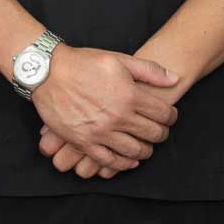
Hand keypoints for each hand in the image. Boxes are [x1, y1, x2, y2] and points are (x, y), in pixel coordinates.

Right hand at [32, 46, 178, 175]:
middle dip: (161, 134)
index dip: (171, 116)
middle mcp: (118, 117)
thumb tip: (174, 79)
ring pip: (134, 151)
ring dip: (146, 151)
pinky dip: (123, 164)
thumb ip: (150, 70)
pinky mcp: (84, 143)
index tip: (171, 116)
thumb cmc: (85, 63)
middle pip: (151, 134)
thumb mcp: (120, 59)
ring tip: (147, 147)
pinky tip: (129, 161)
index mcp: (130, 95)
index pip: (162, 113)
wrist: (49, 73)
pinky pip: (108, 161)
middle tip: (162, 131)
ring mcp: (101, 132)